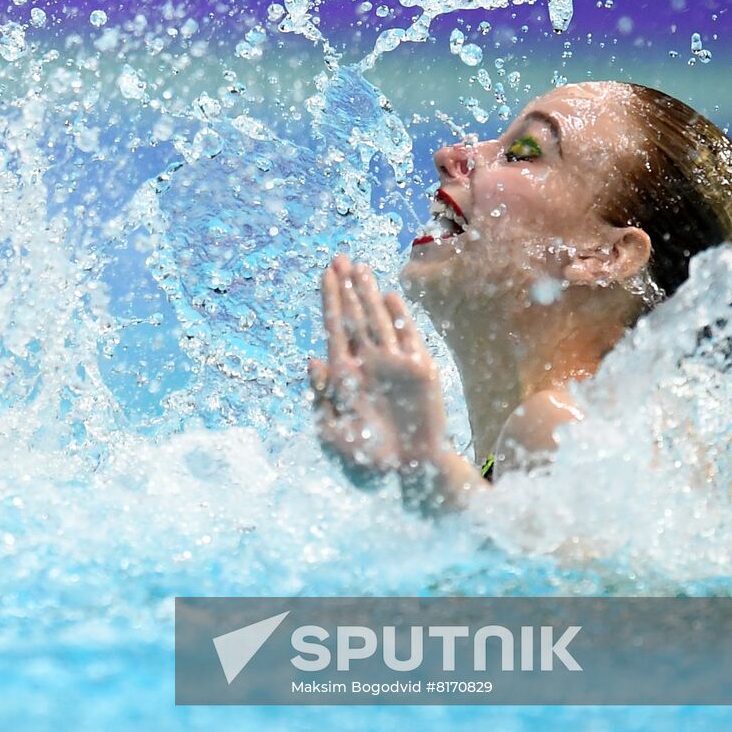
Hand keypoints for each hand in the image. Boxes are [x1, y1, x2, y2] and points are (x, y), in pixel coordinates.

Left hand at [309, 257, 448, 475]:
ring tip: (359, 268)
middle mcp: (367, 364)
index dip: (330, 299)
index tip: (325, 273)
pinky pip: (407, 336)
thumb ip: (321, 397)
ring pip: (378, 320)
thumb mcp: (332, 433)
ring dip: (368, 294)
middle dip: (346, 288)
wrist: (409, 473)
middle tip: (338, 258)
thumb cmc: (369, 459)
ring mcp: (393, 364)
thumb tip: (312, 360)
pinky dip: (398, 316)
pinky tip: (389, 295)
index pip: (334, 328)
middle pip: (354, 317)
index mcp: (344, 376)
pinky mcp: (419, 369)